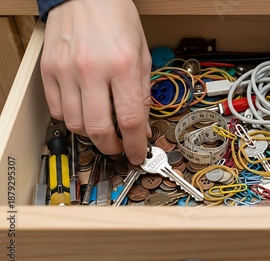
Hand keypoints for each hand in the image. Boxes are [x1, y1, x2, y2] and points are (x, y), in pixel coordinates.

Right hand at [41, 0, 151, 164]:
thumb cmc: (116, 17)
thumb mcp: (142, 53)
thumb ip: (143, 91)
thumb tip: (142, 124)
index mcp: (122, 65)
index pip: (129, 119)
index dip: (135, 145)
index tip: (138, 154)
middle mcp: (92, 70)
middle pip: (98, 129)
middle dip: (112, 147)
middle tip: (119, 147)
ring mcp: (65, 71)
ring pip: (75, 123)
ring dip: (91, 135)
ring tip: (103, 129)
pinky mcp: (48, 70)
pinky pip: (57, 109)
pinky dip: (71, 118)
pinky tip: (84, 112)